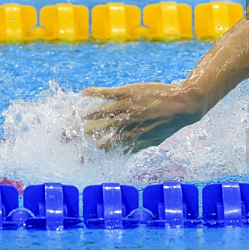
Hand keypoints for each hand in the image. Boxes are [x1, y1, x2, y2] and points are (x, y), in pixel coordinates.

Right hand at [82, 82, 204, 152]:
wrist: (184, 103)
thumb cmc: (171, 123)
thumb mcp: (155, 140)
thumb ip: (139, 146)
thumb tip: (127, 153)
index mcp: (131, 136)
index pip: (105, 147)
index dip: (91, 152)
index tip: (79, 157)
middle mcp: (125, 123)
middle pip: (96, 130)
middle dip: (79, 134)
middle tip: (64, 136)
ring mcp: (126, 107)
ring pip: (98, 112)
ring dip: (82, 114)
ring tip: (71, 116)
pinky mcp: (128, 93)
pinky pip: (106, 93)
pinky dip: (93, 93)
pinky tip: (82, 94)